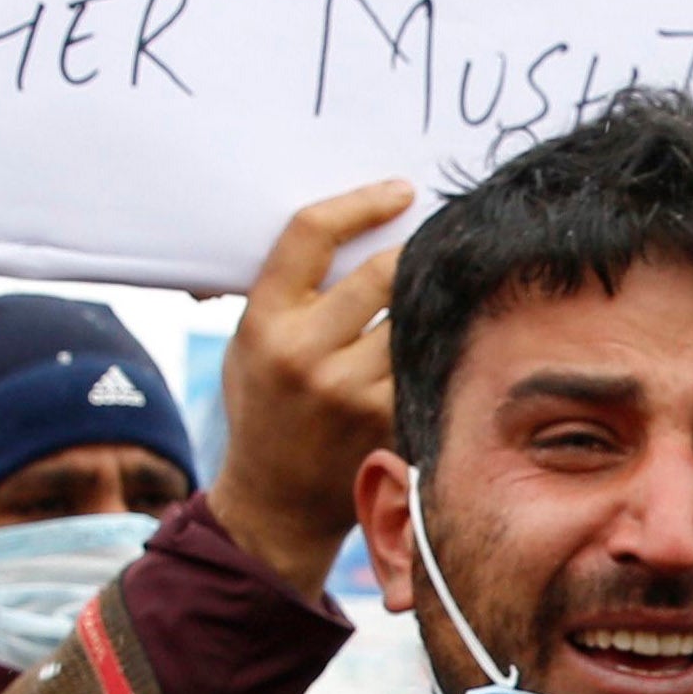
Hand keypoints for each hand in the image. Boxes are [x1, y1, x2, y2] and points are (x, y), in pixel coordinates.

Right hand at [206, 178, 411, 592]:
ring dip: (430, 301)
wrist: (275, 502)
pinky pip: (425, 363)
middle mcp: (305, 354)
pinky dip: (437, 347)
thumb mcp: (249, 344)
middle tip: (431, 244)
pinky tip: (443, 342)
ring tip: (442, 292)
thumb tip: (358, 230)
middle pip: (382, 271)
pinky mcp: (388, 421)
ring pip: (413, 318)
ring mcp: (350, 392)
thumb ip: (291, 295)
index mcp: (264, 322)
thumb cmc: (265, 408)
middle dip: (412, 253)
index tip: (400, 192)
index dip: (361, 202)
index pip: (312, 234)